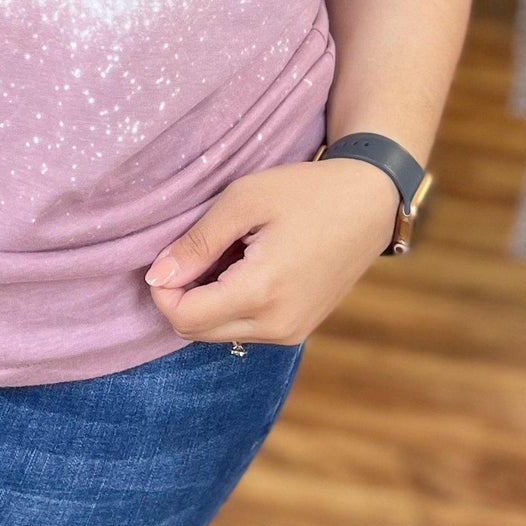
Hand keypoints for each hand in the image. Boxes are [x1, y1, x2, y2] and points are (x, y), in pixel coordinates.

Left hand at [144, 157, 400, 345]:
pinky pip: (245, 329)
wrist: (369, 202)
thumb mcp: (243, 200)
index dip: (163, 289)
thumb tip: (156, 277)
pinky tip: (247, 265)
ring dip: (207, 300)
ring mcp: (291, 333)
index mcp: (261, 292)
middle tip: (197, 247)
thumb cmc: (305, 192)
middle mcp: (277, 325)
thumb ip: (197, 242)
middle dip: (182, 295)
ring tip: (228, 252)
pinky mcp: (299, 330)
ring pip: (218, 333)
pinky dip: (231, 304)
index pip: (184, 318)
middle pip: (197, 331)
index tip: (170, 253)